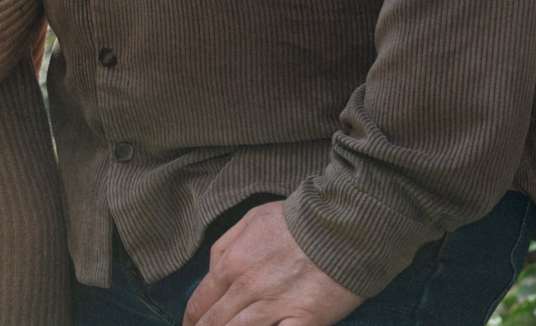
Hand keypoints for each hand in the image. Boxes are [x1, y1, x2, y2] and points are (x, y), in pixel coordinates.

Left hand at [183, 201, 361, 325]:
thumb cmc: (297, 220)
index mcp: (232, 262)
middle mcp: (248, 288)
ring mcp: (276, 307)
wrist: (343, 225)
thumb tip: (212, 272)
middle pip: (215, 324)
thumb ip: (225, 247)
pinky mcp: (304, 321)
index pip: (200, 302)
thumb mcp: (251, 220)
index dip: (192, 320)